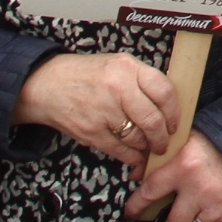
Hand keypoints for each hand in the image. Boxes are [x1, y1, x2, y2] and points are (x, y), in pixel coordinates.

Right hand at [11, 52, 178, 168]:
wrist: (47, 85)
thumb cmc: (87, 74)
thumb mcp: (118, 65)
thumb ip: (142, 80)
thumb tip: (167, 104)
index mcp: (128, 68)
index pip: (164, 91)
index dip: (174, 111)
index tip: (174, 122)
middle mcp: (118, 88)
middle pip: (153, 120)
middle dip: (162, 137)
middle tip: (164, 143)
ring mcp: (103, 111)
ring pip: (137, 138)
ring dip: (146, 147)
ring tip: (148, 148)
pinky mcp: (91, 131)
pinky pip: (119, 150)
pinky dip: (130, 156)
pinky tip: (134, 155)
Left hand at [128, 129, 221, 221]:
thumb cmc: (218, 143)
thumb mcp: (186, 141)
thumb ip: (161, 158)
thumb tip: (136, 174)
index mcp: (183, 165)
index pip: (150, 192)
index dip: (137, 206)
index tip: (132, 213)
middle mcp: (198, 187)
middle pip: (174, 221)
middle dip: (178, 217)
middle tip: (185, 206)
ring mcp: (216, 203)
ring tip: (202, 209)